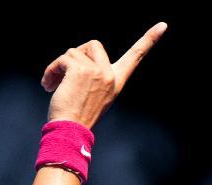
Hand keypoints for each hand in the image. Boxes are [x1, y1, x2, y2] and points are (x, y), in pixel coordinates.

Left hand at [41, 22, 167, 128]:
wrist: (70, 131)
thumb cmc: (77, 116)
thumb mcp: (94, 94)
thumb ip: (94, 75)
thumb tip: (76, 57)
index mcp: (116, 81)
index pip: (135, 57)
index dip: (149, 40)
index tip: (163, 25)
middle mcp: (110, 75)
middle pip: (93, 44)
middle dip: (77, 55)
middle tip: (67, 75)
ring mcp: (97, 71)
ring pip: (73, 52)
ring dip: (60, 66)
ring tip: (55, 85)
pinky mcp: (80, 70)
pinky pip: (62, 59)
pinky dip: (52, 70)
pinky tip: (49, 85)